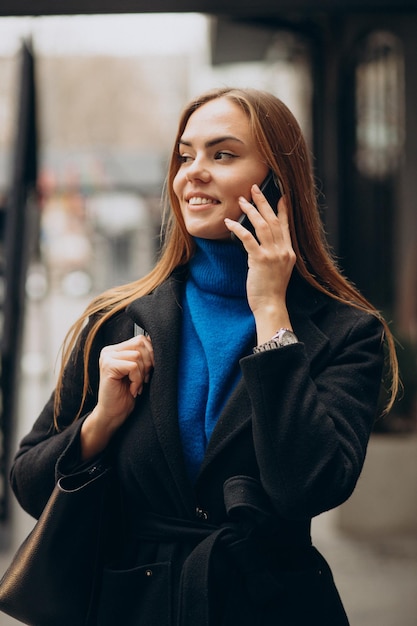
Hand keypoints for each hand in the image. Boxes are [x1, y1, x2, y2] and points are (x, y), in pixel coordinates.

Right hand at [80, 334, 153, 458]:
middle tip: (143, 380)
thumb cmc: (127, 394)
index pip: (141, 339)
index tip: (149, 372)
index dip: (151, 354)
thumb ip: (144, 356)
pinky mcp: (108, 367)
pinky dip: (137, 379)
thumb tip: (159, 342)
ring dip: (142, 374)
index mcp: (116, 349)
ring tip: (136, 386)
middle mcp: (109, 351)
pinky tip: (132, 389)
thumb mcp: (138, 372)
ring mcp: (106, 358)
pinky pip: (133, 366)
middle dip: (148, 364)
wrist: (114, 414)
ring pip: (138, 356)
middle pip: (141, 344)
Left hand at [225, 185, 295, 341]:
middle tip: (254, 188)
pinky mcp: (261, 260)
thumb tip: (260, 244)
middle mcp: (283, 250)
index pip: (286, 225)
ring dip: (251, 211)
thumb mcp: (277, 270)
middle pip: (274, 220)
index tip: (281, 195)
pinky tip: (229, 222)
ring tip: (241, 200)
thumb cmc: (271, 291)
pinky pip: (248, 238)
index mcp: (288, 252)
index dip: (283, 209)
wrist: (271, 306)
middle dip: (263, 202)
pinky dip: (238, 228)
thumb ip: (273, 255)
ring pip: (263, 225)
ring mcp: (273, 255)